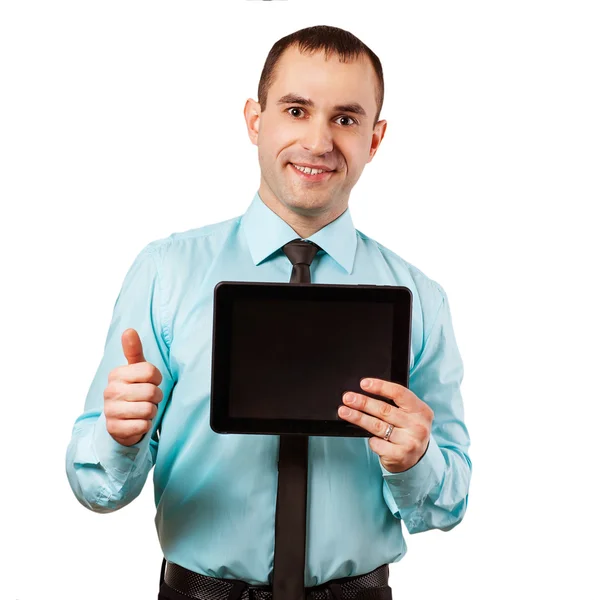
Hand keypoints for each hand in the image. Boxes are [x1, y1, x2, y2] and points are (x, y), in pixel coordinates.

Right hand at [103, 328, 163, 446]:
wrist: (119, 421)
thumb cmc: (132, 390)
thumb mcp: (134, 370)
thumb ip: (133, 350)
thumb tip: (129, 330)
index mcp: (116, 374)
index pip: (151, 372)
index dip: (156, 379)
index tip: (150, 382)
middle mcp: (110, 391)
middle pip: (152, 392)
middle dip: (155, 397)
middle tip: (147, 399)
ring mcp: (110, 411)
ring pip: (149, 410)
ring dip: (151, 412)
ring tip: (142, 409)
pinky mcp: (114, 429)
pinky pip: (143, 426)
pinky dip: (145, 425)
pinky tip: (137, 422)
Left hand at [338, 378, 432, 472]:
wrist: (415, 460)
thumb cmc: (408, 432)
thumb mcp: (409, 415)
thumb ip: (395, 404)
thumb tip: (365, 393)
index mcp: (421, 410)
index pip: (399, 393)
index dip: (380, 386)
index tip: (363, 383)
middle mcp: (417, 426)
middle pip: (384, 409)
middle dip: (363, 402)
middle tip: (348, 398)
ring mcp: (410, 441)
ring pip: (377, 426)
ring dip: (358, 417)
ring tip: (344, 411)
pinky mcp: (400, 455)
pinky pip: (377, 443)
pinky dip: (370, 439)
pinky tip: (367, 436)